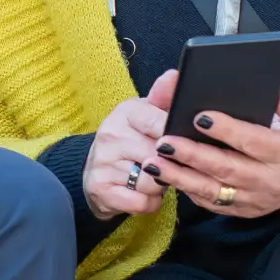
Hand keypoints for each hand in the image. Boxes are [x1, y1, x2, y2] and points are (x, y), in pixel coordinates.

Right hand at [81, 70, 175, 219]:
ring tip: (154, 178)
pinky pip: (143, 203)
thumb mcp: (145, 114)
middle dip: (171, 165)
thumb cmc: (129, 139)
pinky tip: (143, 193)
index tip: (184, 143)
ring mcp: (103, 163)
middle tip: (167, 163)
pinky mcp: (101, 190)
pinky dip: (149, 202)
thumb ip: (164, 98)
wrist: (95, 170)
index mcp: (125, 112)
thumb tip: (176, 76)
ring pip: (153, 183)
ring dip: (160, 186)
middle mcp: (110, 135)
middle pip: (160, 157)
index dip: (177, 138)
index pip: (159, 123)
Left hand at [143, 82, 279, 218]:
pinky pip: (212, 203)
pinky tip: (167, 177)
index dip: (226, 130)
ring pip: (213, 190)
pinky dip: (188, 191)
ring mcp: (255, 198)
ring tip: (154, 163)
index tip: (199, 117)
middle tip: (164, 141)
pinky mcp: (244, 209)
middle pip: (226, 168)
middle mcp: (269, 180)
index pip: (252, 141)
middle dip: (192, 155)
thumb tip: (278, 87)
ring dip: (180, 177)